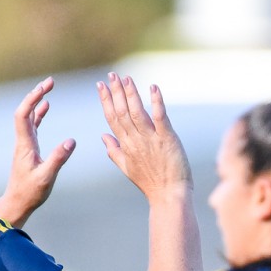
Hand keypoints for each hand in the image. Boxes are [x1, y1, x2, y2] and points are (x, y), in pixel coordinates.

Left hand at [0, 78, 75, 226]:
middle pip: (25, 110)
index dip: (33, 98)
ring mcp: (25, 144)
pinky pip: (33, 125)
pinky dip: (39, 113)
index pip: (24, 114)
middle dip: (36, 94)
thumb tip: (71, 140)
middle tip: (50, 81)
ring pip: (29, 116)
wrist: (17, 203)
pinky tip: (46, 106)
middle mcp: (23, 141)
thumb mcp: (47, 177)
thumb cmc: (30, 193)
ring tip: (49, 87)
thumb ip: (58, 158)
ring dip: (38, 100)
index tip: (47, 88)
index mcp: (25, 144)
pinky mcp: (29, 148)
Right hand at [97, 72, 190, 199]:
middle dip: (115, 92)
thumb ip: (114, 151)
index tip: (101, 86)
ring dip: (131, 94)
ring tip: (126, 78)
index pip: (112, 119)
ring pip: (137, 112)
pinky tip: (153, 88)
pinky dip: (156, 102)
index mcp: (125, 146)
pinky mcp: (167, 139)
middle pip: (122, 112)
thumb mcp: (127, 168)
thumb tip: (103, 136)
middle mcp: (135, 141)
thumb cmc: (151, 183)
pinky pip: (160, 117)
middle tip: (111, 75)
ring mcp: (151, 139)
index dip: (106, 101)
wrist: (169, 196)